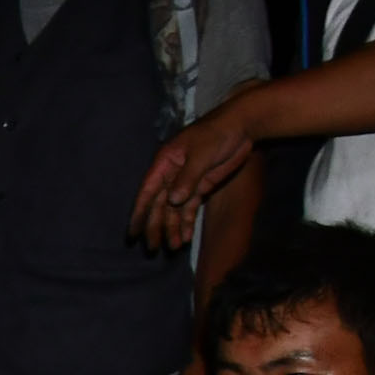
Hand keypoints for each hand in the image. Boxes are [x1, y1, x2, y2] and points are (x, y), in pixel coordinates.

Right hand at [131, 103, 257, 253]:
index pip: (147, 192)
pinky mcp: (200, 187)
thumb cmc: (216, 133)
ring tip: (174, 247)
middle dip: (156, 227)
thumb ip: (187, 177)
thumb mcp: (201, 154)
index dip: (139, 214)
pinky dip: (188, 222)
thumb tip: (173, 201)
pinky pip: (190, 208)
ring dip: (173, 228)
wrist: (241, 126)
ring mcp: (186, 183)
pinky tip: (186, 237)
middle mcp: (171, 176)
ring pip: (174, 210)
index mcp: (164, 164)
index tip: (133, 233)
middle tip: (154, 248)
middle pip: (159, 206)